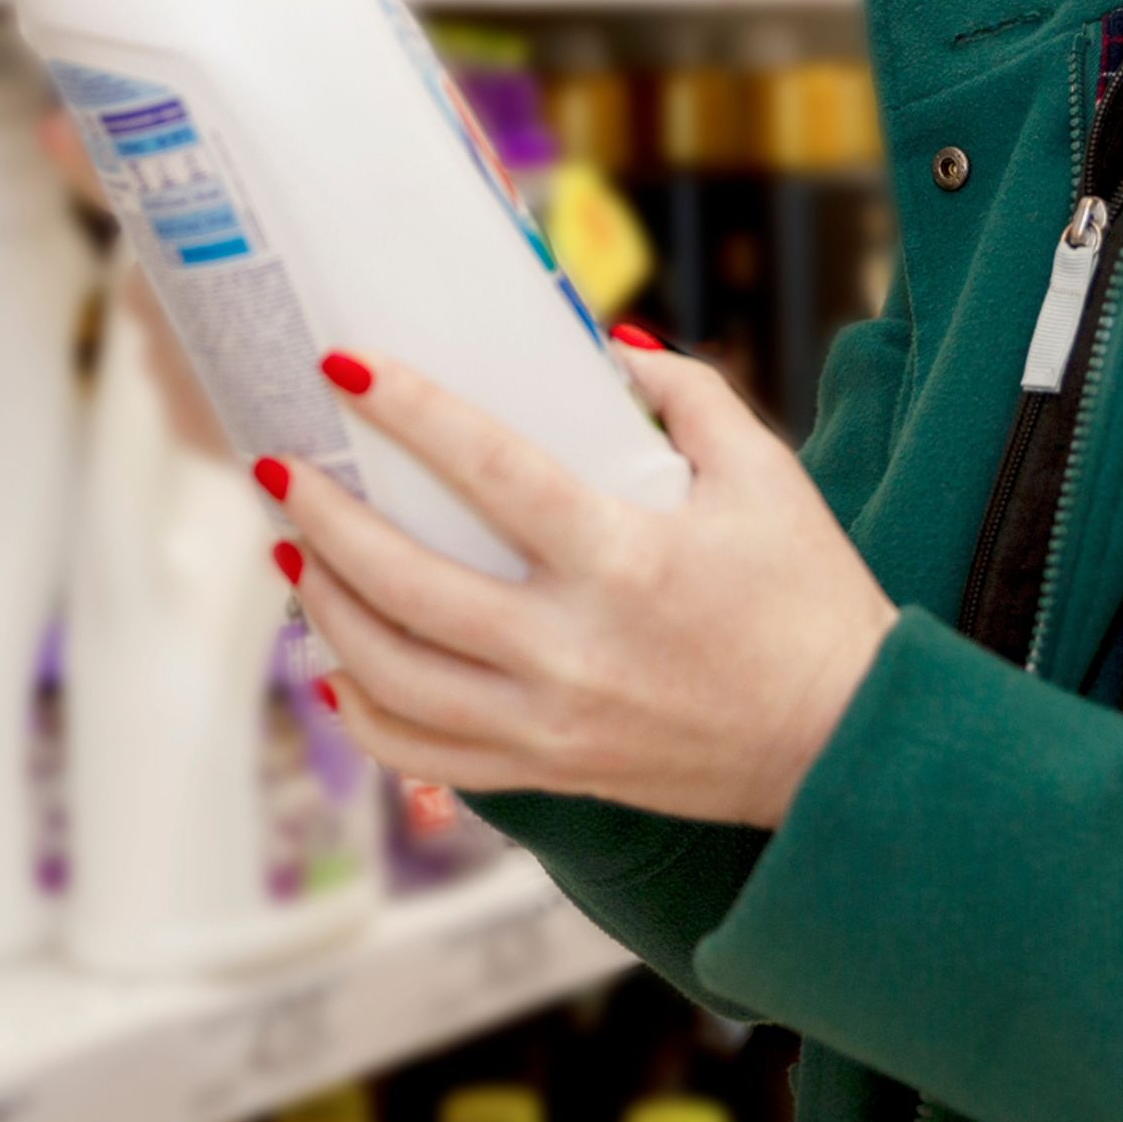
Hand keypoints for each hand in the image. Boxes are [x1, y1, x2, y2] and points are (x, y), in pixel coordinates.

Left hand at [268, 332, 898, 827]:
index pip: (491, 471)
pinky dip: (362, 707)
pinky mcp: (548, 776)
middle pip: (407, 583)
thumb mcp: (765, 478)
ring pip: (393, 674)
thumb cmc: (808, 601)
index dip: (411, 411)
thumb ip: (687, 395)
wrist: (843, 746)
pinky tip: (334, 660)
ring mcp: (551, 726)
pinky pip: (422, 752)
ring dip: (325, 606)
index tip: (345, 366)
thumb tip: (606, 345)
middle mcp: (572, 651)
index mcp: (626, 562)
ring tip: (291, 551)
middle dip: (324, 517)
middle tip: (280, 465)